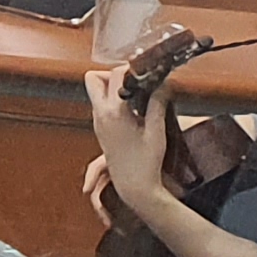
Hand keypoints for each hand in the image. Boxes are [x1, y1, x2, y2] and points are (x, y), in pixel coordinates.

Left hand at [82, 66, 171, 215]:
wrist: (134, 187)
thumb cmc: (146, 163)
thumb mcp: (157, 131)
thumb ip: (158, 104)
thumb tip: (163, 84)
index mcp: (114, 112)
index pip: (115, 75)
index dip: (132, 69)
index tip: (147, 73)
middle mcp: (100, 115)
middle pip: (93, 78)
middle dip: (112, 74)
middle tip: (134, 82)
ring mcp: (97, 122)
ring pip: (95, 92)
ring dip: (112, 88)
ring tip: (136, 97)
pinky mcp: (100, 130)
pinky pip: (100, 106)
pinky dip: (113, 101)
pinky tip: (132, 110)